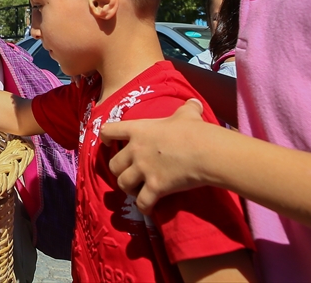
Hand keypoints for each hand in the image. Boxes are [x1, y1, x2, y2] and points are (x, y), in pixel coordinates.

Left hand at [100, 99, 215, 212]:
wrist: (205, 151)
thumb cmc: (194, 130)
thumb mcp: (187, 114)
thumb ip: (187, 108)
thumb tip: (195, 102)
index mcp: (138, 129)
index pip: (109, 130)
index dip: (105, 137)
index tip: (108, 143)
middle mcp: (136, 150)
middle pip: (113, 164)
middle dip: (118, 170)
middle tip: (128, 173)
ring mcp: (144, 170)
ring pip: (122, 183)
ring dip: (127, 188)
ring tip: (135, 190)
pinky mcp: (155, 187)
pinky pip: (142, 202)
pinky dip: (143, 207)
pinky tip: (147, 208)